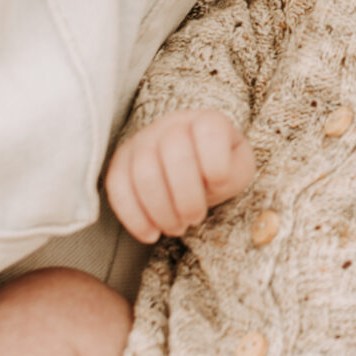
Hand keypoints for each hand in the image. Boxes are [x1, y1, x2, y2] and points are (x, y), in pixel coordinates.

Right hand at [107, 112, 254, 243]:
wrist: (192, 166)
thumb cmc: (219, 168)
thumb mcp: (238, 168)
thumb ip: (235, 171)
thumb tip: (213, 181)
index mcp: (208, 121)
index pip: (209, 130)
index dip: (215, 163)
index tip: (218, 185)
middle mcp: (172, 125)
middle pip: (173, 152)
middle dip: (186, 197)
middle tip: (194, 218)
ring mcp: (142, 141)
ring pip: (143, 172)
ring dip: (161, 210)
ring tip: (176, 227)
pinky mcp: (120, 163)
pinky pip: (117, 187)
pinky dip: (134, 216)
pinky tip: (150, 234)